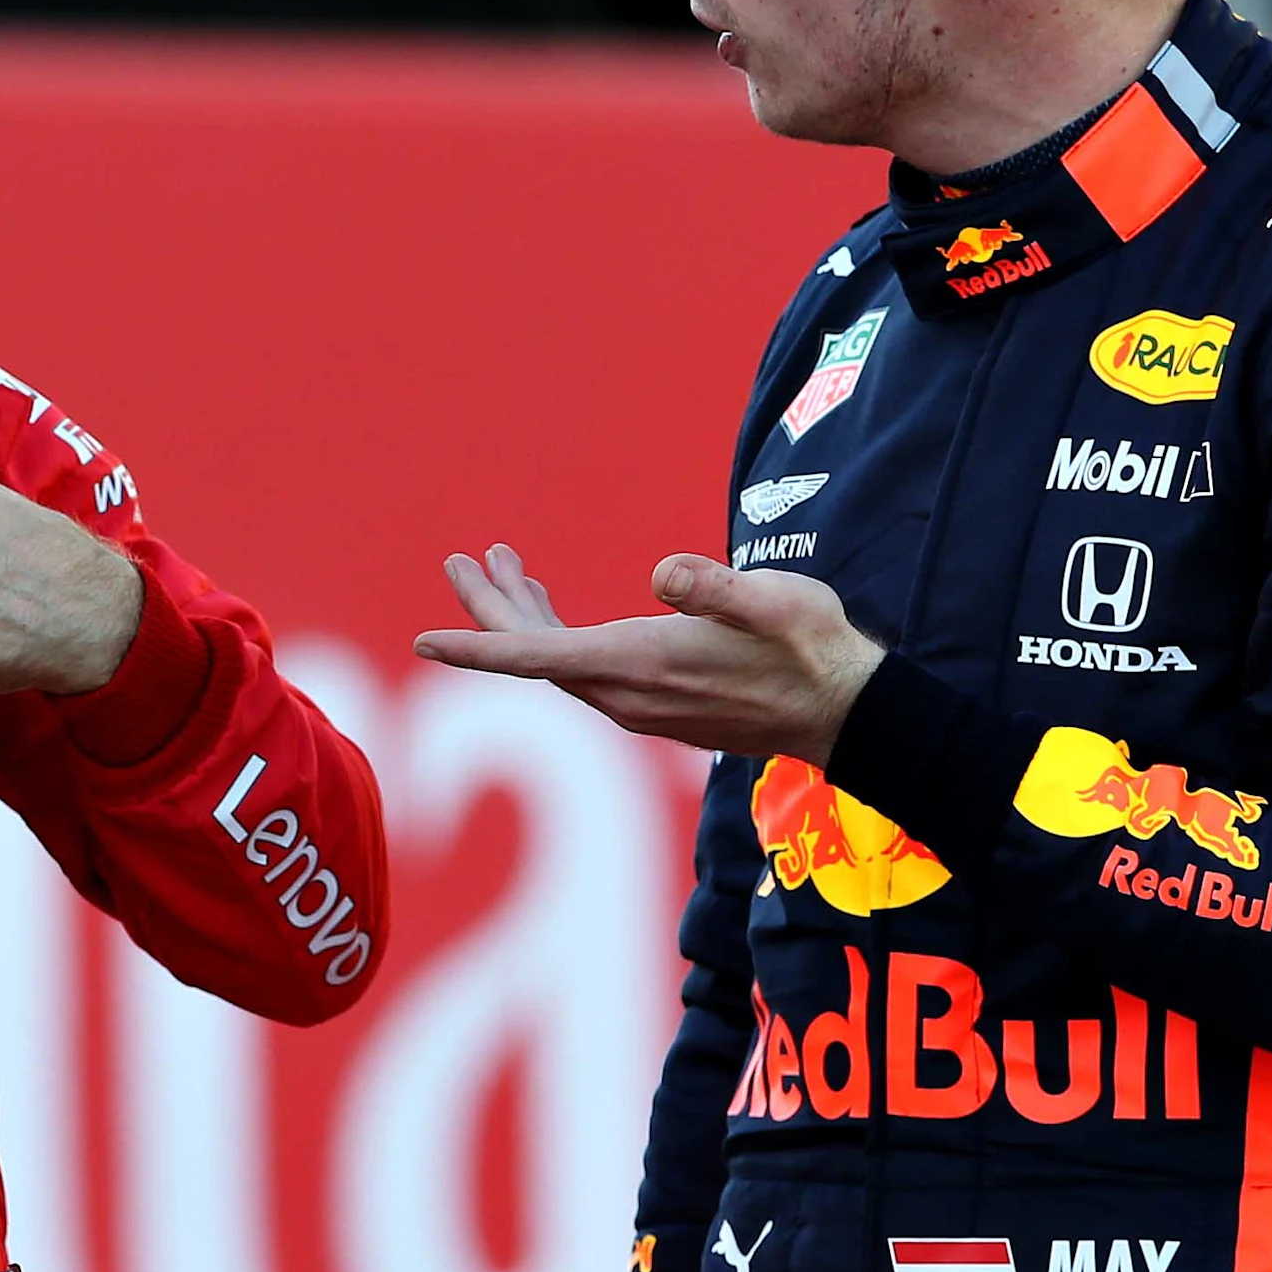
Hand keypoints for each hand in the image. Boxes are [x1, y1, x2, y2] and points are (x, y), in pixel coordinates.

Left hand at [411, 543, 884, 764]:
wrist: (846, 711)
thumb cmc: (812, 648)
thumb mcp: (774, 602)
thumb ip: (718, 587)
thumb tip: (664, 574)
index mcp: (643, 663)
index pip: (539, 659)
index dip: (480, 645)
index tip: (425, 642)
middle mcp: (628, 694)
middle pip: (535, 655)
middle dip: (491, 609)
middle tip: (461, 560)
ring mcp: (639, 704)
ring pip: (558, 660)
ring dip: (524, 615)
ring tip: (503, 563)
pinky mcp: (654, 703)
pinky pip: (584, 668)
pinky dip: (555, 633)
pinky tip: (551, 604)